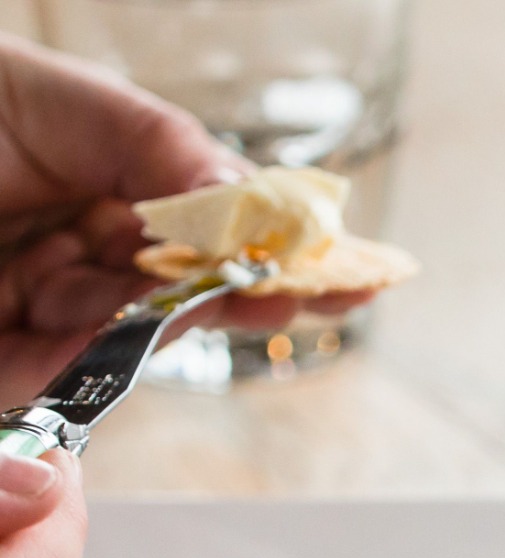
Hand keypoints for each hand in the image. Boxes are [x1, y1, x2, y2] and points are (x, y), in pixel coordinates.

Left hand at [0, 38, 373, 400]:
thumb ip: (163, 151)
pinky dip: (90, 359)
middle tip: (325, 294)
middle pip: (176, 299)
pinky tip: (124, 318)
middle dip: (247, 295)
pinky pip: (50, 379)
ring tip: (222, 289)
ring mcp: (26, 316)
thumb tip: (254, 207)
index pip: (201, 238)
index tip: (341, 268)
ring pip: (121, 340)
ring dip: (171, 319)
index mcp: (95, 199)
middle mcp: (68, 263)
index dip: (271, 256)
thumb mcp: (66, 100)